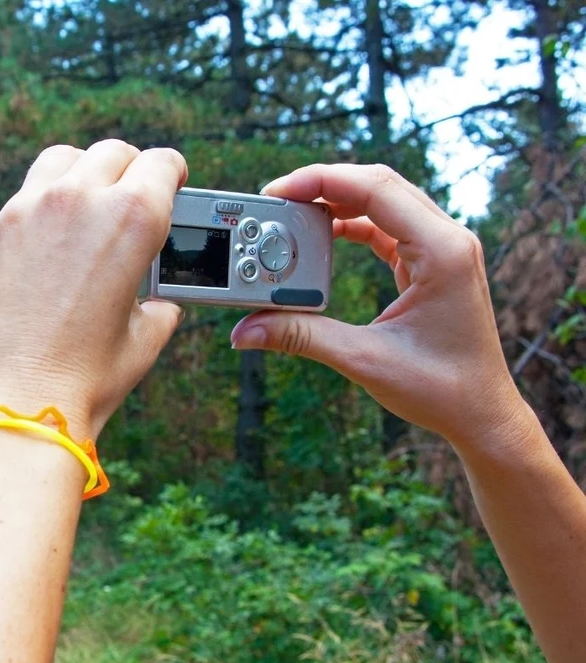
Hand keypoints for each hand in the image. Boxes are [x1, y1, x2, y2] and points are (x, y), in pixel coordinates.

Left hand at [0, 140, 188, 438]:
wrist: (11, 406)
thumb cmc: (83, 380)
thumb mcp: (143, 342)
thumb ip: (158, 308)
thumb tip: (158, 304)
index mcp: (131, 219)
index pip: (162, 163)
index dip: (172, 173)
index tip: (170, 183)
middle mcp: (76, 201)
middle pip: (111, 154)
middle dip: (129, 172)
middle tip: (130, 199)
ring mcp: (23, 212)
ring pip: (59, 164)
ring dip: (79, 177)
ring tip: (83, 212)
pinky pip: (18, 208)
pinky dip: (37, 219)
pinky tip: (40, 257)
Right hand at [230, 164, 522, 449]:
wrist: (483, 415)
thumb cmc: (442, 390)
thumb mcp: (364, 359)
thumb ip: (301, 337)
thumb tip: (246, 330)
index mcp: (441, 251)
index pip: (375, 189)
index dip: (321, 181)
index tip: (277, 192)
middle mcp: (447, 240)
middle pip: (378, 184)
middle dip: (322, 185)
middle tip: (275, 200)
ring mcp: (442, 249)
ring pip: (382, 201)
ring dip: (335, 203)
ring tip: (292, 216)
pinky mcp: (432, 263)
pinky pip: (386, 226)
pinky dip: (350, 225)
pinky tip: (321, 236)